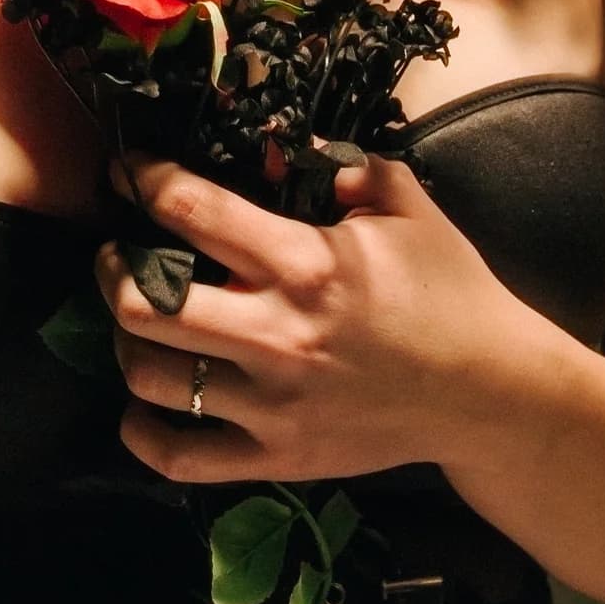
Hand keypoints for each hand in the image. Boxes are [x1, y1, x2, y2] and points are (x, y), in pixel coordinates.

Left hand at [97, 145, 545, 481]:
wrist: (492, 394)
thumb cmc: (451, 291)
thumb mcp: (407, 207)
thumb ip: (345, 164)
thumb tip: (284, 146)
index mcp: (307, 263)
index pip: (193, 210)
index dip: (144, 180)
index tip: (125, 170)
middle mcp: (278, 334)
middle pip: (146, 304)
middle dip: (112, 270)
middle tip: (115, 255)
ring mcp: (274, 404)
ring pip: (150, 377)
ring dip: (125, 343)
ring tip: (136, 322)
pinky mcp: (278, 458)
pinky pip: (179, 456)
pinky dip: (142, 431)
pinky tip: (143, 404)